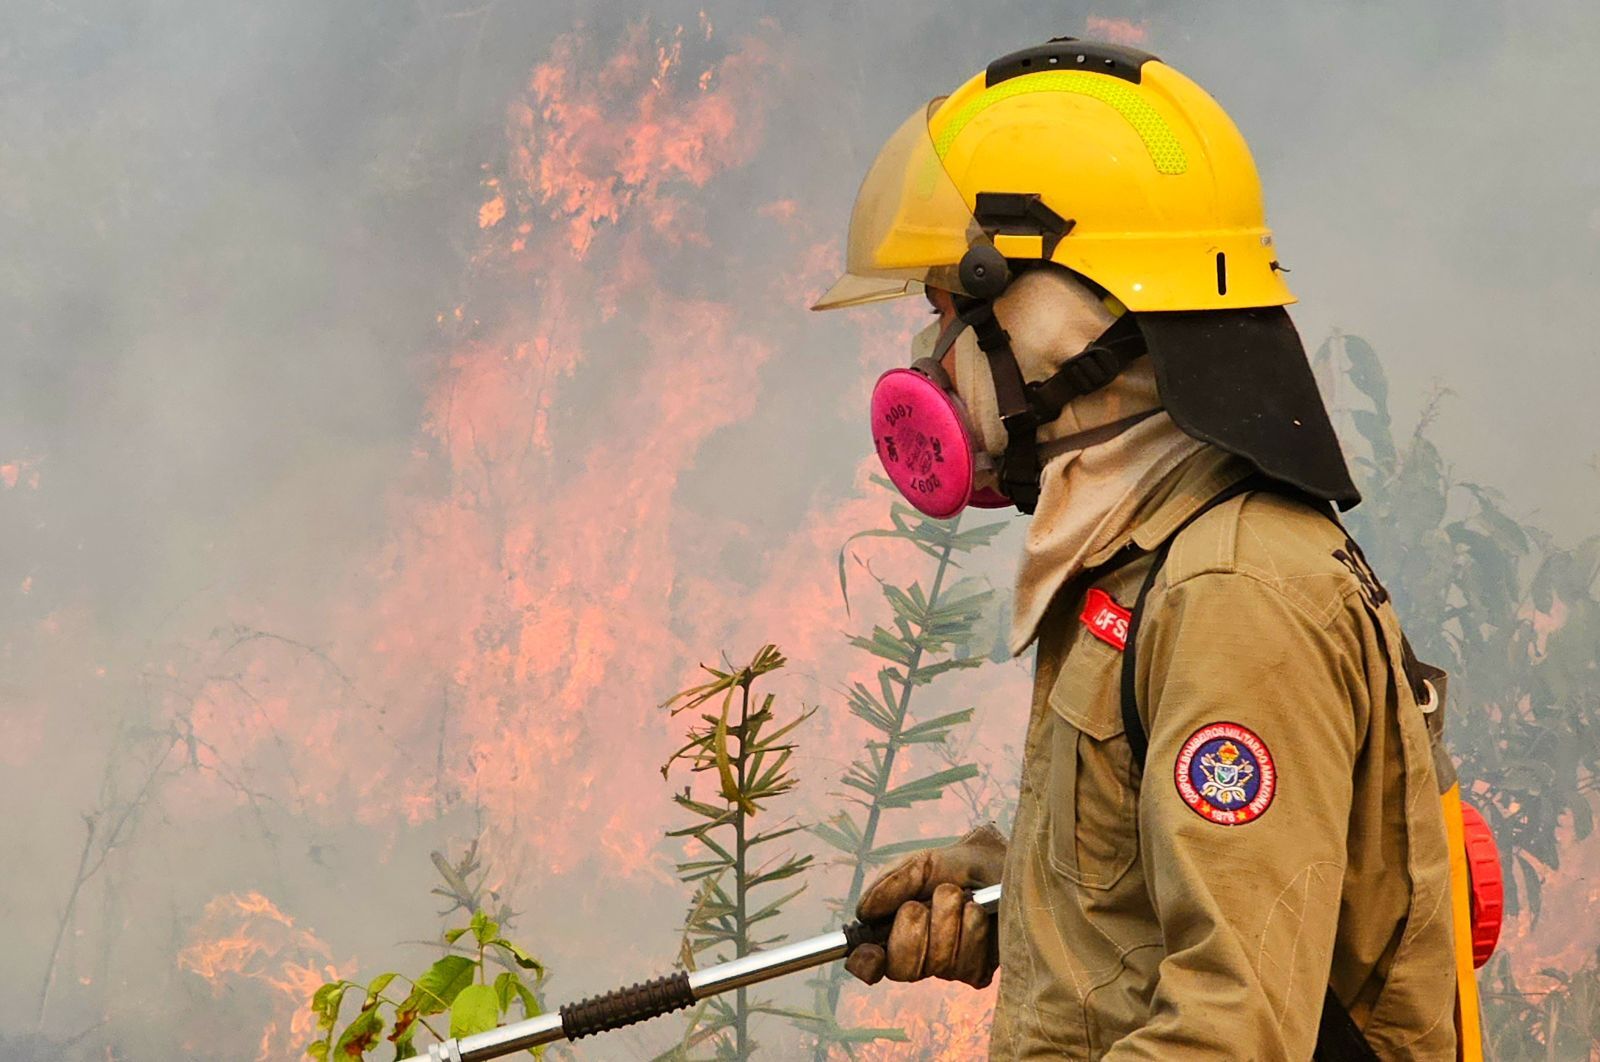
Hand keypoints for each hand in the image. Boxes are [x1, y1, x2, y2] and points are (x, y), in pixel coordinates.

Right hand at [844, 824, 1004, 988]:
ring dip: (946, 919)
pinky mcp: (978, 973)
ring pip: (936, 963)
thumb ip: (893, 883)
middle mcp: (921, 954)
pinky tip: (978, 912)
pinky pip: (966, 963)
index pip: (870, 963)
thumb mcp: (925, 863)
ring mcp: (949, 967)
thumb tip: (864, 911)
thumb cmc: (967, 866)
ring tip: (959, 896)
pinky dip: (970, 928)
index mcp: (899, 929)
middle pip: (900, 968)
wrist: (1011, 866)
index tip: (870, 951)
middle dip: (910, 929)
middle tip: (922, 904)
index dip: (865, 962)